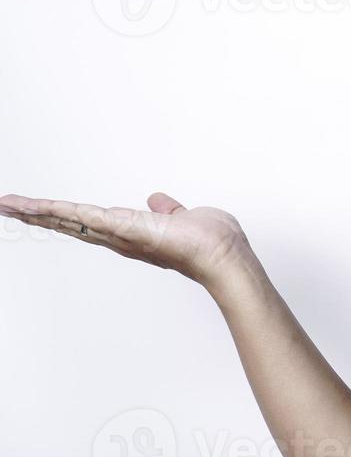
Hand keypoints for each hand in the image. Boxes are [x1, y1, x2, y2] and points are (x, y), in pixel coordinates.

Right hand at [0, 191, 253, 290]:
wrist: (224, 256)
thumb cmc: (212, 243)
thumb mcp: (187, 217)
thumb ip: (169, 210)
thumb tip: (159, 200)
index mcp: (131, 232)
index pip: (89, 221)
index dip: (63, 216)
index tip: (38, 209)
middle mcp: (119, 238)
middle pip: (69, 223)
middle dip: (37, 215)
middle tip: (6, 206)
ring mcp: (119, 235)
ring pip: (69, 219)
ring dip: (36, 212)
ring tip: (6, 204)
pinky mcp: (123, 228)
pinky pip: (83, 217)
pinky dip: (56, 211)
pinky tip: (32, 206)